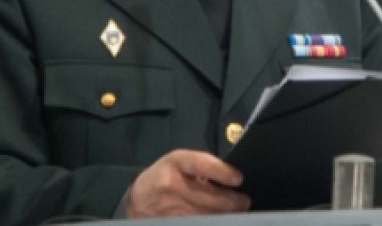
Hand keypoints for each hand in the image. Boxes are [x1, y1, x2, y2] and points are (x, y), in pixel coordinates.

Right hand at [127, 149, 250, 216]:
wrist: (137, 200)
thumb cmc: (164, 176)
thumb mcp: (179, 163)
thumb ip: (202, 167)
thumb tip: (232, 178)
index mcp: (176, 163)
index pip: (202, 165)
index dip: (222, 172)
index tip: (238, 178)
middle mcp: (171, 185)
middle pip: (211, 197)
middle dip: (233, 201)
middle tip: (244, 201)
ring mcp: (170, 208)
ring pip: (208, 215)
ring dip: (226, 215)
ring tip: (236, 211)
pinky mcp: (172, 224)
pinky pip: (199, 224)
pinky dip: (212, 221)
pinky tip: (219, 219)